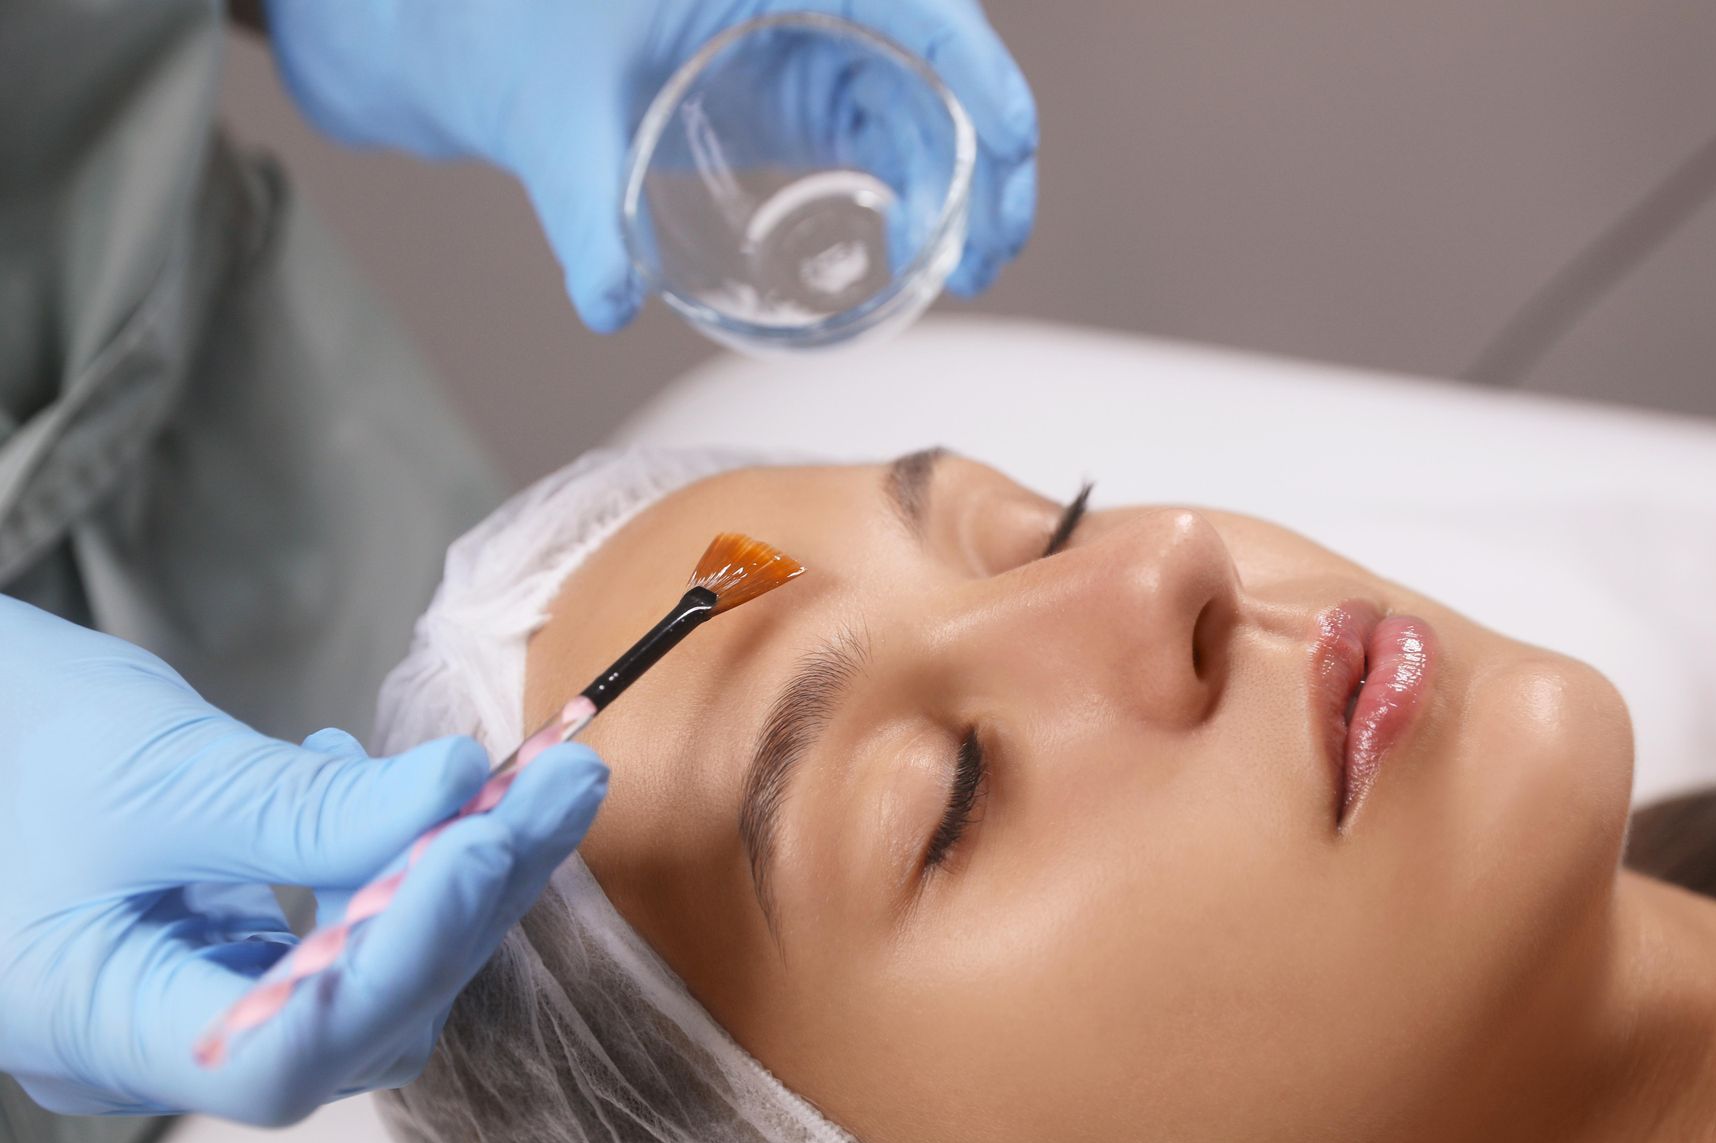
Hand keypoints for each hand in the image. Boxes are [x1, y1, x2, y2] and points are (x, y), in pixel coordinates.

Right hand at [0, 598, 606, 1125]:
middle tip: (564, 781)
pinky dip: (384, 866)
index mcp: (94, 1026)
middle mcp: (146, 1045)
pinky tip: (385, 784)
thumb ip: (306, 809)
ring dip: (451, 877)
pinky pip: (333, 941)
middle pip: (355, 1017)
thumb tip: (462, 793)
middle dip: (471, 897)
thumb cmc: (10, 738)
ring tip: (513, 778)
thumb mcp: (158, 769)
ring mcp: (183, 1002)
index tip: (482, 840)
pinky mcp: (213, 954)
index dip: (403, 960)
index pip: (287, 1056)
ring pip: (363, 979)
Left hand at [262, 0, 1038, 331]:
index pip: (911, 2)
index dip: (976, 66)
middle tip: (993, 245)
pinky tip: (914, 254)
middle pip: (933, 61)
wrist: (463, 34)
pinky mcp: (787, 94)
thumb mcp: (558, 109)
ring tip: (965, 266)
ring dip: (954, 183)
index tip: (1012, 140)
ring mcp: (801, 46)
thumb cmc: (506, 27)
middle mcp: (804, 0)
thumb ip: (584, 206)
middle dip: (983, 151)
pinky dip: (906, 191)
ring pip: (916, 105)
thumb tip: (607, 299)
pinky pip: (874, 136)